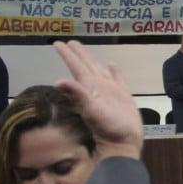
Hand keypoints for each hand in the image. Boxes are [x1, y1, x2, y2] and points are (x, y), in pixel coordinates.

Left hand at [52, 41, 142, 160]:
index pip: (76, 66)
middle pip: (86, 65)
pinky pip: (118, 79)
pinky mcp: (123, 96)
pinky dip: (115, 71)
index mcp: (89, 87)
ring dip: (93, 59)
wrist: (124, 141)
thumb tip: (58, 81)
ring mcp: (110, 91)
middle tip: (70, 42)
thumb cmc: (108, 127)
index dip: (68, 55)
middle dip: (79, 54)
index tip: (58, 43)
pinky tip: (112, 64)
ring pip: (100, 70)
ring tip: (86, 50)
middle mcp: (98, 87)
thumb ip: (77, 95)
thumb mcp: (91, 110)